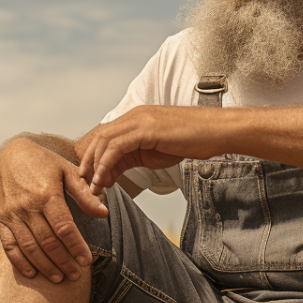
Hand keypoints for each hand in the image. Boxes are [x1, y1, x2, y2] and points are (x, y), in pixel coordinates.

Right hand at [0, 137, 106, 282]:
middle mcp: (27, 206)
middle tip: (76, 275)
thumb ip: (85, 194)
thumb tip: (104, 213)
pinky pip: (9, 245)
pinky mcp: (1, 218)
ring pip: (29, 247)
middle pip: (47, 242)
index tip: (87, 261)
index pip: (64, 228)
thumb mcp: (68, 171)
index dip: (76, 247)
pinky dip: (19, 261)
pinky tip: (32, 273)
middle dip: (64, 261)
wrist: (12, 154)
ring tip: (59, 278)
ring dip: (45, 266)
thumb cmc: (45, 163)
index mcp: (46, 194)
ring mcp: (12, 213)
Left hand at [77, 106, 217, 194]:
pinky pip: (116, 147)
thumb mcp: (156, 150)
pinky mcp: (146, 129)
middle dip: (88, 162)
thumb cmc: (193, 140)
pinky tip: (106, 180)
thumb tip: (115, 171)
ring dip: (95, 167)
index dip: (94, 157)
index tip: (92, 179)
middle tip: (86, 185)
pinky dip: (106, 165)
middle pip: (99, 137)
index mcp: (136, 118)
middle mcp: (134, 115)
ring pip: (104, 142)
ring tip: (94, 187)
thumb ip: (134, 155)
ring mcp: (139, 120)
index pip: (105, 136)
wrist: (217, 131)